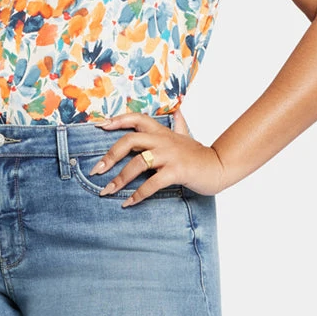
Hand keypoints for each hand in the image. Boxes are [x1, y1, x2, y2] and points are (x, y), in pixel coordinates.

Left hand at [93, 110, 226, 204]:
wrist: (220, 166)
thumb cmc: (199, 154)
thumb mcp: (186, 137)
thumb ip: (179, 125)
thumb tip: (177, 112)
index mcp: (162, 132)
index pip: (137, 119)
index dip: (117, 120)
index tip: (99, 126)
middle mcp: (163, 141)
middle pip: (129, 141)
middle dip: (110, 155)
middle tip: (96, 170)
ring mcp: (170, 156)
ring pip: (138, 164)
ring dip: (119, 179)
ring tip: (107, 191)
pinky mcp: (176, 171)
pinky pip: (152, 184)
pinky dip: (137, 195)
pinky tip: (128, 203)